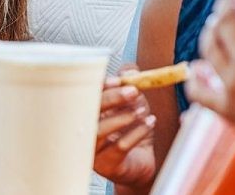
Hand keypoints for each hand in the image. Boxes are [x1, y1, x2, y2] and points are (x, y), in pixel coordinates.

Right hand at [94, 68, 157, 188]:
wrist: (140, 162)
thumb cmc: (131, 130)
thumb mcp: (133, 102)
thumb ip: (130, 82)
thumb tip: (130, 70)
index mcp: (88, 112)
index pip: (86, 95)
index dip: (101, 86)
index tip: (120, 80)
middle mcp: (84, 130)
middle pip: (89, 111)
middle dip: (112, 98)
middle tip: (133, 91)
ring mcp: (93, 149)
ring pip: (100, 131)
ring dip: (123, 117)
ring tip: (143, 111)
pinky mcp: (107, 165)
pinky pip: (119, 147)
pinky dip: (136, 133)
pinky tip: (149, 123)